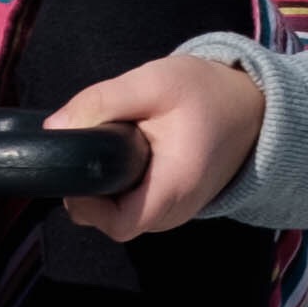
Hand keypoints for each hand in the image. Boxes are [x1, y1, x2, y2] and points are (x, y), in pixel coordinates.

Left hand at [45, 54, 265, 241]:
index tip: (76, 172)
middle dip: (92, 194)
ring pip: (125, 216)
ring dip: (106, 190)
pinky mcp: (176, 204)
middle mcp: (178, 211)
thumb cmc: (207, 92)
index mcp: (175, 186)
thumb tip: (54, 128)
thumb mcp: (153, 82)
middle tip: (88, 150)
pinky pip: (138, 207)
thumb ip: (101, 102)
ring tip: (109, 148)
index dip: (88, 205)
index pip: (118, 224)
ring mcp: (179, 212)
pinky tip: (124, 157)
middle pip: (116, 222)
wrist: (254, 106)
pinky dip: (122, 188)